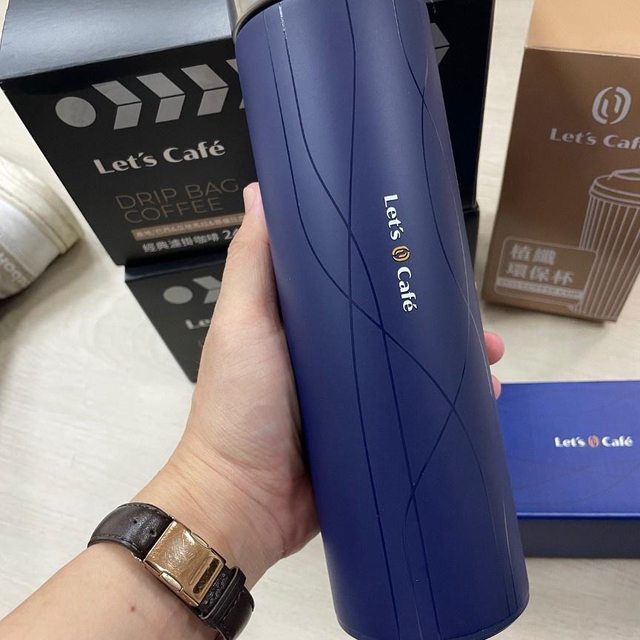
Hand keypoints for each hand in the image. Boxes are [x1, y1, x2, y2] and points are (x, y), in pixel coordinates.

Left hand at [139, 183, 505, 587]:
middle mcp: (333, 357)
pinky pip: (415, 415)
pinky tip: (481, 402)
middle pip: (394, 326)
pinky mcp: (372, 438)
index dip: (393, 266)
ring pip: (413, 370)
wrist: (243, 504)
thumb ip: (254, 263)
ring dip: (453, 362)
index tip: (431, 253)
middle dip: (438, 318)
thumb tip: (263, 190)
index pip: (357, 282)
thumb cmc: (239, 407)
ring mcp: (356, 400)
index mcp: (305, 324)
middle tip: (476, 319)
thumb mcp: (242, 324)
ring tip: (489, 361)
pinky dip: (447, 407)